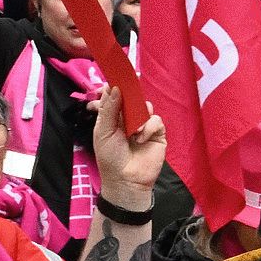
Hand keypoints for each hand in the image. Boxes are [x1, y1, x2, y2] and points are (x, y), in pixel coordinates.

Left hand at [90, 83, 166, 204]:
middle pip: (131, 98)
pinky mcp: (157, 133)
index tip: (113, 80)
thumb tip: (114, 87)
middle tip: (126, 96)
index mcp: (112, 118)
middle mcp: (128, 119)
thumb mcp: (103, 132)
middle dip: (129, 97)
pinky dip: (148, 127)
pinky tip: (140, 138)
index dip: (113, 88)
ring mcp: (143, 125)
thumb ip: (109, 109)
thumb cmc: (110, 158)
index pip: (114, 97)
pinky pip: (156, 120)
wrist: (126, 180)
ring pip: (145, 106)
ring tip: (132, 130)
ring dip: (139, 115)